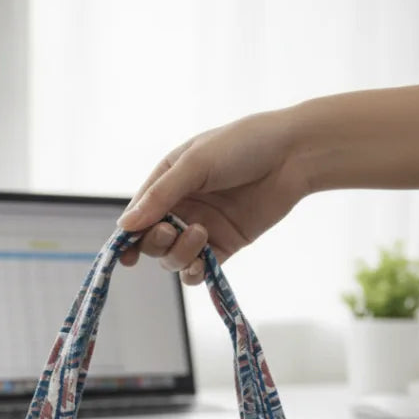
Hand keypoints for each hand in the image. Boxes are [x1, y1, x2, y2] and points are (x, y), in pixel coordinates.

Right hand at [117, 109, 308, 283]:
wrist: (293, 156)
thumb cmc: (243, 146)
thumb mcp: (195, 163)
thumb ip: (160, 196)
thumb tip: (126, 225)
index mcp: (168, 181)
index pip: (139, 214)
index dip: (128, 236)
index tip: (125, 254)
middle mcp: (182, 206)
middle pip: (152, 241)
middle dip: (156, 242)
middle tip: (172, 231)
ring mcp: (203, 228)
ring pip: (174, 258)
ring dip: (179, 254)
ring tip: (200, 234)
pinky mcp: (225, 245)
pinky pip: (200, 269)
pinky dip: (195, 273)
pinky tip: (202, 264)